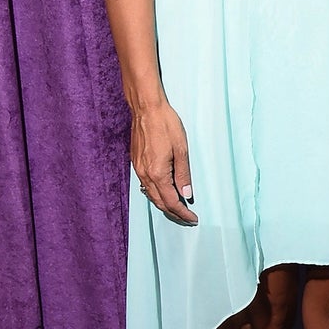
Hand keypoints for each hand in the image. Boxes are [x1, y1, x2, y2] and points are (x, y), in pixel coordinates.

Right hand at [130, 99, 196, 224]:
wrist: (146, 109)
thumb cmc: (166, 125)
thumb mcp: (181, 150)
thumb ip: (183, 174)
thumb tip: (186, 194)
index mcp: (157, 173)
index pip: (171, 201)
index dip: (182, 213)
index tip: (192, 219)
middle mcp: (145, 174)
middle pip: (159, 202)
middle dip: (173, 213)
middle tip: (187, 218)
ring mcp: (138, 169)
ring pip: (151, 195)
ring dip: (164, 204)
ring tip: (178, 209)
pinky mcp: (136, 162)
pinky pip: (146, 185)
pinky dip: (156, 193)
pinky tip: (164, 192)